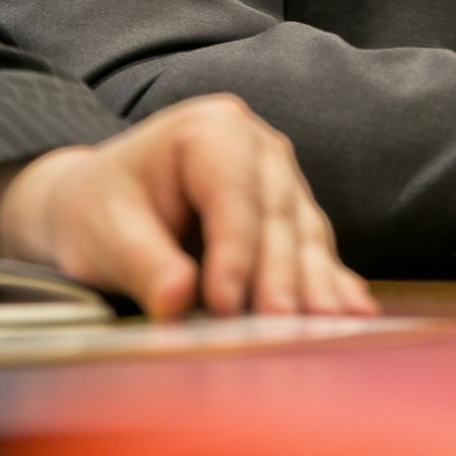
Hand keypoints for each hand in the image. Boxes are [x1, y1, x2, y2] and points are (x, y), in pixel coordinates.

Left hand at [0, 95, 376, 318]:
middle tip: (283, 325)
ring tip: (328, 327)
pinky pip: (313, 248)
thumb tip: (176, 301)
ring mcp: (280, 176)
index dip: (234, 251)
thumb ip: (144, 264)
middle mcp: (257, 144)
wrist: (99, 203)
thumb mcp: (105, 233)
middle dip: (280, 274)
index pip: (232, 193)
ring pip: (303, 233)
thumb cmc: (100, 210)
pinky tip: (355, 312)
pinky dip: (331, 283)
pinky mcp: (291, 210)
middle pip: (276, 214)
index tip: (227, 304)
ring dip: (314, 283)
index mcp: (209, 128)